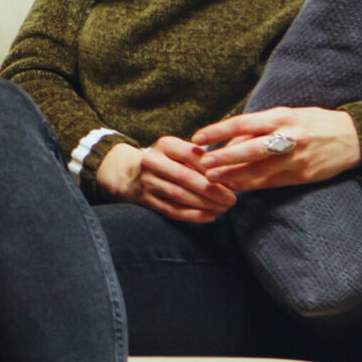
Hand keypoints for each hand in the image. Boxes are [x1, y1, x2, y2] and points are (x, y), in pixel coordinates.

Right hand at [96, 139, 236, 222]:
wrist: (130, 172)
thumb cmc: (166, 160)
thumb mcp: (177, 150)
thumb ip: (198, 157)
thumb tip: (227, 172)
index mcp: (164, 145)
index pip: (190, 153)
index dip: (211, 167)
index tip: (230, 178)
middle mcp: (153, 161)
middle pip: (185, 176)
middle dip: (211, 190)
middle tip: (232, 199)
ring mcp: (148, 181)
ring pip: (179, 195)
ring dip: (204, 203)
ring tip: (224, 208)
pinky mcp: (146, 199)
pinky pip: (172, 210)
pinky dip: (192, 215)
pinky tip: (209, 216)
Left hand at [193, 106, 361, 191]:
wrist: (351, 138)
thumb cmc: (310, 121)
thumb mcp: (283, 115)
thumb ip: (256, 127)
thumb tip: (227, 142)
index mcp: (280, 117)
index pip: (241, 123)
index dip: (218, 131)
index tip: (198, 138)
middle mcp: (288, 137)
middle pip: (250, 149)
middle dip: (224, 158)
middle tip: (203, 164)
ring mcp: (297, 159)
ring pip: (259, 170)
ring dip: (233, 176)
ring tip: (212, 179)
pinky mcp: (303, 176)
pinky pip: (272, 182)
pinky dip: (252, 185)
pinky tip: (236, 187)